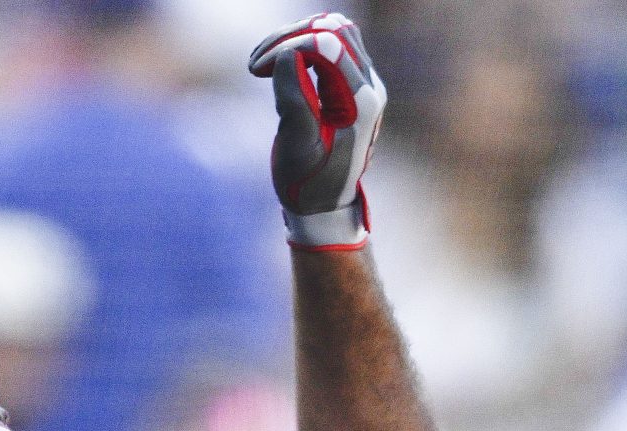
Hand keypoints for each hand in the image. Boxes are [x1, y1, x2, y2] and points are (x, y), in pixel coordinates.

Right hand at [248, 13, 385, 249]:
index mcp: (361, 103)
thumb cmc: (309, 182)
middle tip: (257, 64)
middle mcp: (370, 87)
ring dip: (295, 37)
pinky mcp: (353, 85)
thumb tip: (289, 53)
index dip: (288, 45)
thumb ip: (295, 98)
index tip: (256, 70)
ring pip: (334, 32)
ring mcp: (365, 84)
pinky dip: (303, 46)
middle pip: (334, 29)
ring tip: (263, 62)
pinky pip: (332, 47)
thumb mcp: (296, 145)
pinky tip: (278, 65)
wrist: (325, 206)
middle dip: (290, 36)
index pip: (328, 44)